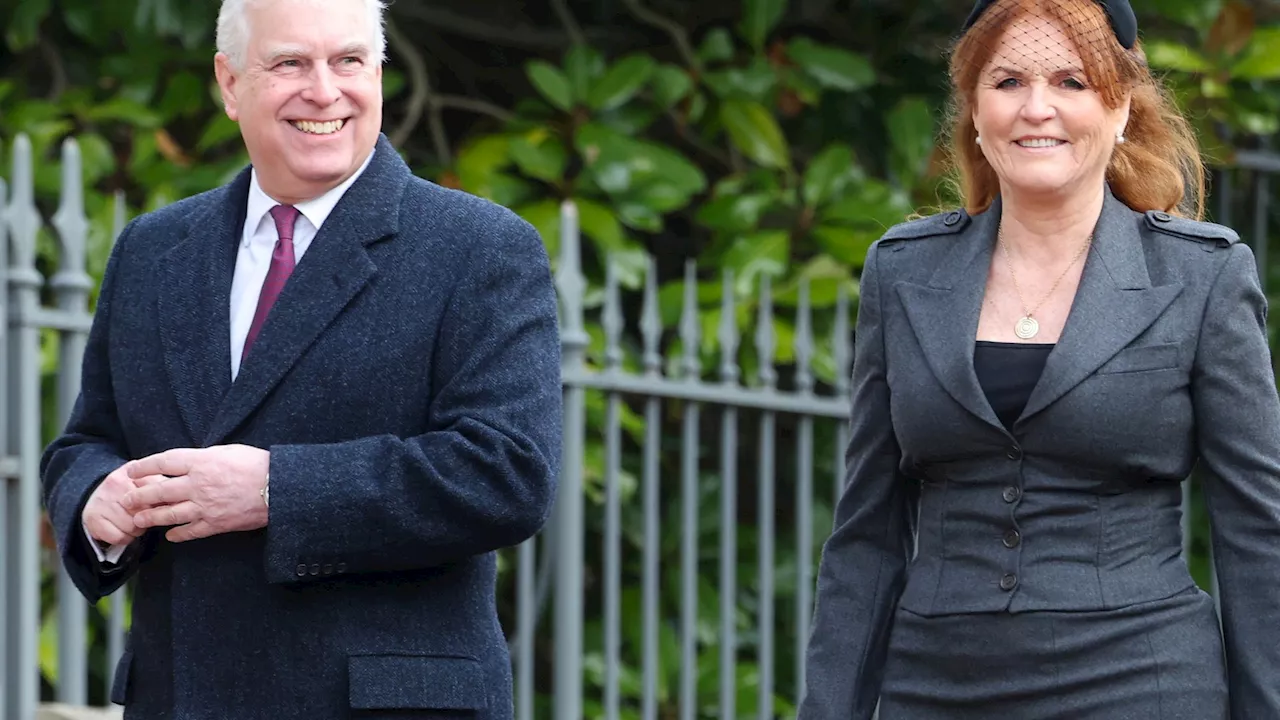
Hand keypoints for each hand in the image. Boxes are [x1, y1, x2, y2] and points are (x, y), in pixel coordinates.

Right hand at [83, 462, 162, 545]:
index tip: (164, 510)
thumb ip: (160, 485)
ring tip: (133, 523)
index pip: (156, 492)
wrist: (91, 494)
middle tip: (145, 517)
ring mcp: (103, 501)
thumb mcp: (142, 480)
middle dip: (149, 518)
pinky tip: (123, 530)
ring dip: (137, 530)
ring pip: (133, 526)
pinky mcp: (93, 518)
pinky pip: (118, 537)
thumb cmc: (124, 490)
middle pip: (146, 512)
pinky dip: (124, 538)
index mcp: (132, 472)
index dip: (163, 505)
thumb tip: (180, 498)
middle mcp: (116, 484)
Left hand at [122, 444, 269, 542]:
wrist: (278, 488)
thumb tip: (190, 462)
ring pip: (168, 514)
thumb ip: (206, 457)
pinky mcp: (215, 523)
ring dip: (150, 518)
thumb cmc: (258, 464)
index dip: (144, 467)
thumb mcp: (229, 451)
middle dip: (139, 496)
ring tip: (138, 520)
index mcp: (201, 462)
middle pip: (159, 491)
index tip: (132, 471)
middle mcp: (197, 484)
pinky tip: (170, 536)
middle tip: (125, 500)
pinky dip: (177, 535)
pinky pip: (190, 531)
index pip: (164, 463)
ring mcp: (204, 506)